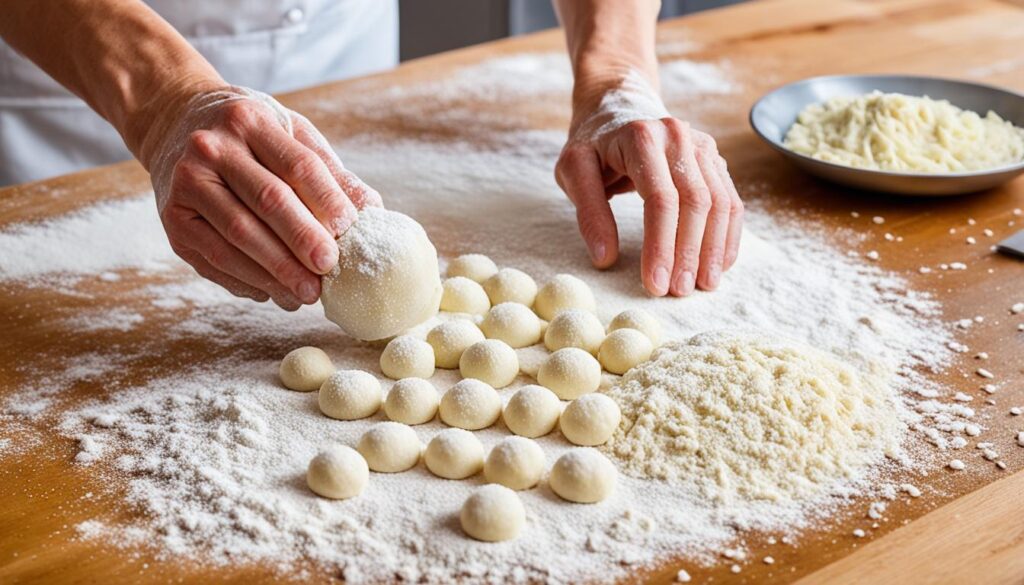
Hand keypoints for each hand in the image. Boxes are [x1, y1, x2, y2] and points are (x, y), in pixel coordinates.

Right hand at [144, 86, 380, 309]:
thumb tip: (371, 210)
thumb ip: (328, 171)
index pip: (298, 166)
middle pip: (267, 200)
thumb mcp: (288, 132)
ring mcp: (187, 183)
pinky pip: (214, 258)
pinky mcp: (174, 219)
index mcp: (249, 120)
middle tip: (330, 269)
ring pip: (238, 235)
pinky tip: (274, 293)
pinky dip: (248, 280)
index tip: (350, 232)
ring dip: (277, 270)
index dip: (327, 202)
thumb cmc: (247, 135)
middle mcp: (212, 148)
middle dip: (303, 240)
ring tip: (307, 294)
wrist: (173, 123)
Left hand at [556, 74, 742, 296]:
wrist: (617, 103)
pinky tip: (719, 264)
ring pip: (720, 202)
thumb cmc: (592, 143)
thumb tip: (605, 259)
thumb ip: (588, 212)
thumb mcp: (573, 170)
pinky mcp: (713, 157)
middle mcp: (678, 136)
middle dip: (688, 253)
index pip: (660, 199)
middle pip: (695, 202)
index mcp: (641, 137)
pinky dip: (727, 234)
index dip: (660, 246)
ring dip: (713, 249)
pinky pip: (729, 199)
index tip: (655, 285)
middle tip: (679, 292)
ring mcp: (701, 145)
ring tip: (703, 285)